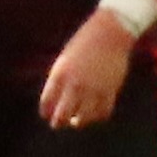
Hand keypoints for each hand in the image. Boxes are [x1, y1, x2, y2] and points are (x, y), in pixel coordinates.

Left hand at [38, 9, 134, 126]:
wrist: (110, 33)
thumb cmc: (84, 44)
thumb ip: (59, 80)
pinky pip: (102, 113)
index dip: (46, 111)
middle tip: (58, 123)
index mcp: (60, 74)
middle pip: (62, 115)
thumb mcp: (65, 60)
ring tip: (76, 120)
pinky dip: (97, 116)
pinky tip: (94, 114)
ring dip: (78, 121)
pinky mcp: (110, 91)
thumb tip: (56, 100)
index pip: (47, 102)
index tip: (47, 114)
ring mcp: (93, 89)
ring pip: (83, 118)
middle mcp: (75, 84)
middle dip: (58, 122)